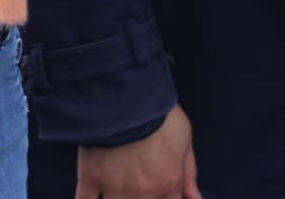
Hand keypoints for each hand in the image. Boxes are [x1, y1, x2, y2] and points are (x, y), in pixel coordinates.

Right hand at [75, 103, 199, 198]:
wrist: (130, 96)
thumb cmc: (161, 114)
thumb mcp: (185, 138)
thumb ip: (189, 173)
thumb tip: (194, 198)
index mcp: (167, 185)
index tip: (159, 191)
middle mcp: (142, 194)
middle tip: (138, 185)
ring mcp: (114, 188)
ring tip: (118, 190)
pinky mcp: (90, 178)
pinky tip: (91, 198)